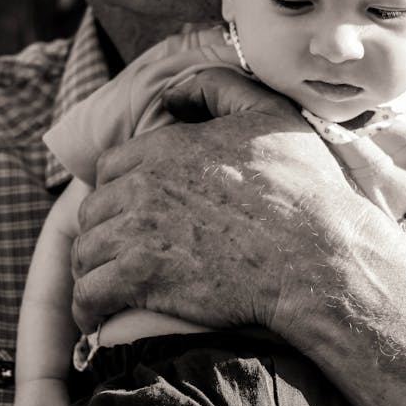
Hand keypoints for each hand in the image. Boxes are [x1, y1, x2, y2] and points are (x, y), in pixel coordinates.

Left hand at [70, 69, 383, 335]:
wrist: (319, 255)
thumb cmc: (304, 187)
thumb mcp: (269, 113)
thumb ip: (216, 89)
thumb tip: (171, 95)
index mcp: (166, 146)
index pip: (111, 167)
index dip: (119, 190)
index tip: (130, 213)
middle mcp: (143, 184)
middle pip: (94, 210)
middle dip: (103, 231)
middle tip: (118, 254)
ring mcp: (139, 231)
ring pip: (86, 251)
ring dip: (93, 269)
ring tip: (107, 287)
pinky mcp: (142, 277)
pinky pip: (89, 293)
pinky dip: (87, 306)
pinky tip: (97, 317)